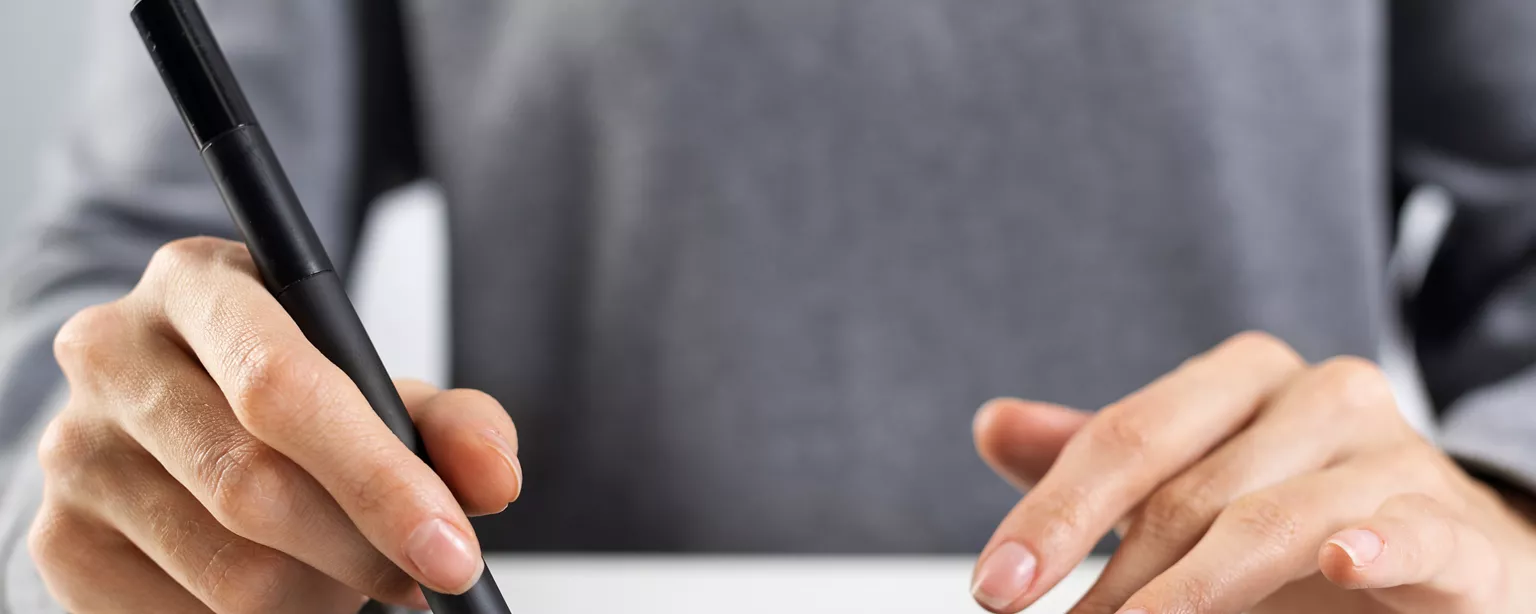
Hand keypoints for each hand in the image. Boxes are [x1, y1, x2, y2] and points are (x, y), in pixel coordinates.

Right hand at [28, 238, 522, 612]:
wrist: (180, 431)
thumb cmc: (294, 405)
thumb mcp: (379, 392)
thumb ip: (452, 423)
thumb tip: (493, 478)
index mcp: (199, 282)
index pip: (282, 384)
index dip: (379, 478)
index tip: (452, 551)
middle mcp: (113, 352)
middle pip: (254, 485)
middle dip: (364, 549)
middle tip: (422, 576)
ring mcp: (74, 450)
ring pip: (227, 569)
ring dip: (317, 593)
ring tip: (351, 574)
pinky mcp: (59, 540)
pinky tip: (289, 592)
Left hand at [970, 332, 1535, 612]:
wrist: (1447, 553)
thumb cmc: (1298, 518)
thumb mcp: (1190, 487)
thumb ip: (1101, 465)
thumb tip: (992, 424)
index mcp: (1240, 377)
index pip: (1125, 439)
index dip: (1052, 516)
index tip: (995, 587)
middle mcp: (1316, 395)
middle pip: (1182, 491)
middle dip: (1108, 580)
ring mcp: (1391, 454)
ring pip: (1267, 522)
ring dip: (1190, 596)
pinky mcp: (1453, 525)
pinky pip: (1409, 531)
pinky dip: (1373, 547)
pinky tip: (1339, 562)